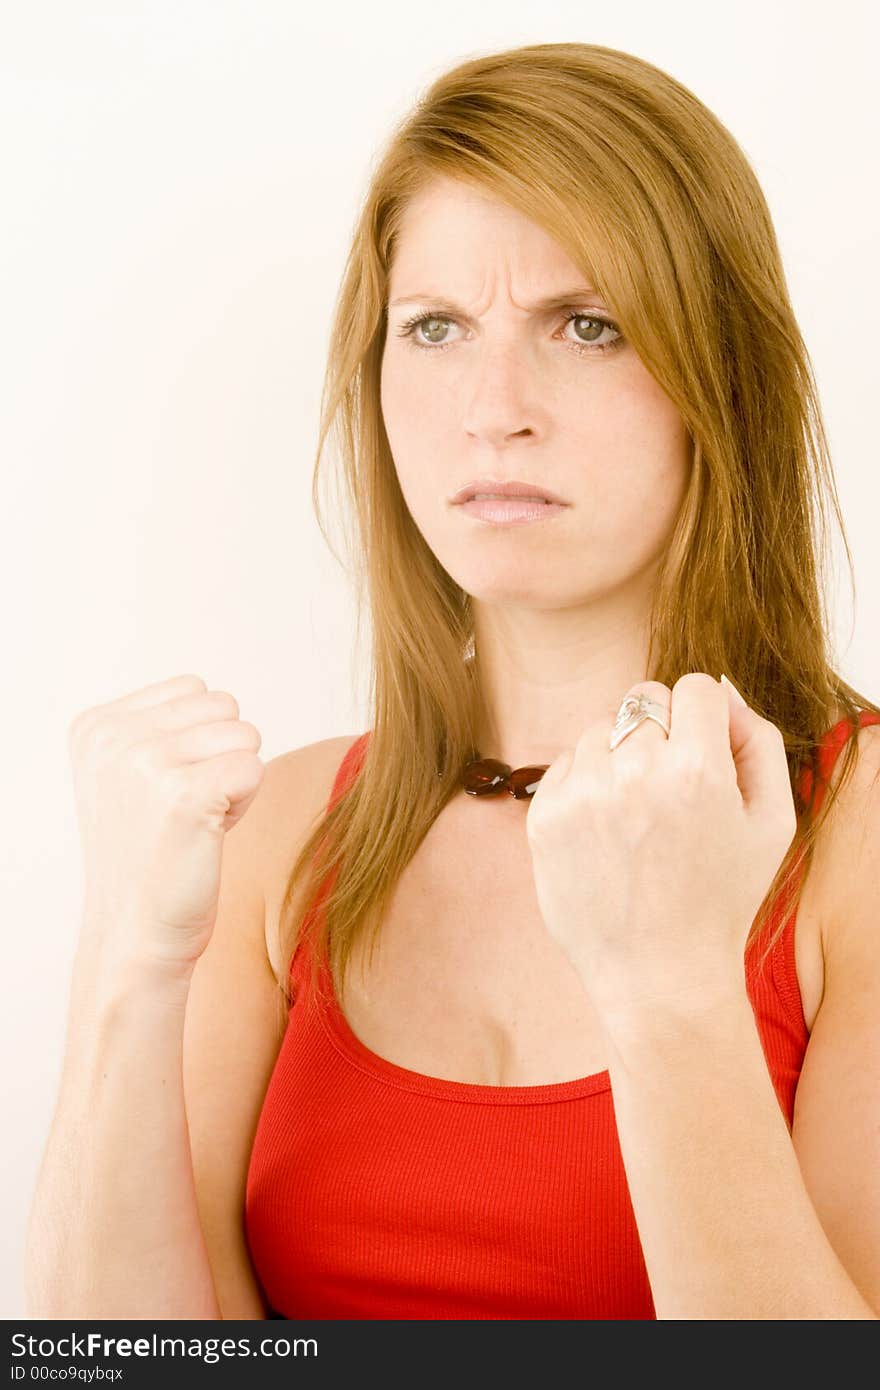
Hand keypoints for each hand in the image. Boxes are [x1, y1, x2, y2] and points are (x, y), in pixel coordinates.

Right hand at [69, 673, 264, 970]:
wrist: (137, 931)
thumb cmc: (148, 855)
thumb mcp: (126, 775)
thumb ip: (159, 727)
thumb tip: (219, 698)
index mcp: (95, 726)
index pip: (193, 688)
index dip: (199, 740)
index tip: (169, 789)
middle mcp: (113, 738)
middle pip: (223, 706)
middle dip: (222, 755)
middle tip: (188, 808)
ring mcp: (145, 763)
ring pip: (244, 735)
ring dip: (235, 779)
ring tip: (196, 820)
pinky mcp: (185, 795)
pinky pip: (254, 768)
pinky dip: (245, 802)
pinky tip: (209, 833)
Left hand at [525, 674, 797, 1021]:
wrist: (659, 975)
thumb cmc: (721, 900)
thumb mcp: (772, 823)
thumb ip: (759, 744)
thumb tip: (724, 695)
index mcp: (697, 770)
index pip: (694, 688)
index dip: (705, 717)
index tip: (704, 751)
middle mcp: (634, 773)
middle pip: (643, 700)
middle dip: (663, 731)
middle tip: (672, 785)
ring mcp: (582, 795)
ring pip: (600, 728)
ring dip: (620, 755)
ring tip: (638, 814)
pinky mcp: (544, 817)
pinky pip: (566, 762)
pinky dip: (587, 783)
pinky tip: (607, 829)